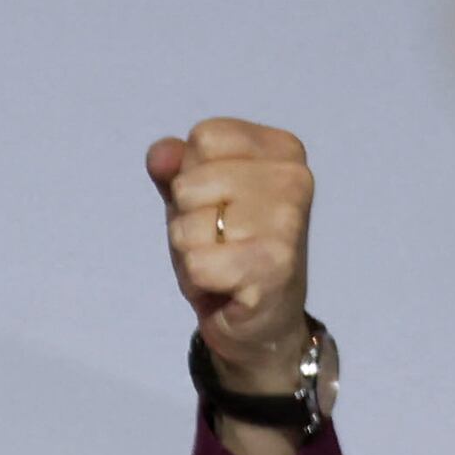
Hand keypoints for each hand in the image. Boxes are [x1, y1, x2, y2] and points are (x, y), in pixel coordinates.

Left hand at [149, 117, 315, 395]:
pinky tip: (227, 283)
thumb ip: (174, 168)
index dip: (191, 176)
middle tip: (218, 240)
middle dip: (188, 219)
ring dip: (192, 252)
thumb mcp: (193, 199)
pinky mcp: (274, 266)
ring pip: (189, 225)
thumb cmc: (227, 248)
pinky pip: (199, 264)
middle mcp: (293, 178)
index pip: (204, 137)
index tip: (217, 203)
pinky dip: (200, 279)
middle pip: (189, 182)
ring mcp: (288, 222)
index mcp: (281, 149)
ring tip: (222, 261)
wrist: (258, 317)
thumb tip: (161, 153)